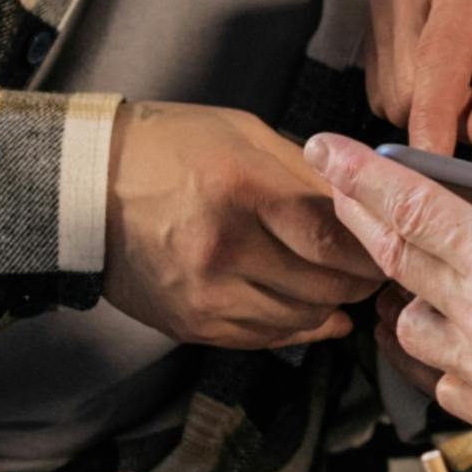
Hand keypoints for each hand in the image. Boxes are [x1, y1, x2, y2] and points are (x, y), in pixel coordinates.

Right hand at [101, 103, 384, 348]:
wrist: (80, 192)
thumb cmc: (165, 148)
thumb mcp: (242, 133)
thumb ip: (306, 172)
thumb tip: (362, 203)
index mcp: (242, 191)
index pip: (331, 237)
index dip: (372, 248)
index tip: (390, 243)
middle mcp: (225, 251)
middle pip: (325, 286)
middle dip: (360, 279)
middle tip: (373, 264)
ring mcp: (207, 295)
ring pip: (302, 319)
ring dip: (330, 304)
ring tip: (336, 281)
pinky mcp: (194, 325)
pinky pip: (267, 338)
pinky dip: (297, 325)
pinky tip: (308, 307)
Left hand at [306, 138, 471, 471]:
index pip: (413, 209)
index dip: (361, 175)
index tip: (327, 151)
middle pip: (396, 262)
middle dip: (360, 220)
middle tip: (342, 191)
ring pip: (410, 329)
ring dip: (413, 298)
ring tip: (432, 278)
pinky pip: (447, 382)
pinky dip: (449, 357)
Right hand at [363, 0, 471, 155]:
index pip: (438, 57)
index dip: (434, 115)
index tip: (434, 159)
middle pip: (409, 86)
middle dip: (452, 115)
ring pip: (391, 96)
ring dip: (435, 110)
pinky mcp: (372, 23)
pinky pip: (382, 94)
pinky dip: (418, 101)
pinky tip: (452, 77)